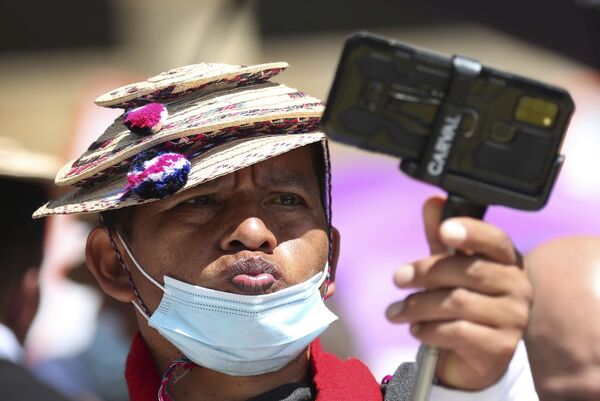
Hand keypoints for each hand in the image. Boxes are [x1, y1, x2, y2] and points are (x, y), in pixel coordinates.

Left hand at [385, 196, 532, 389]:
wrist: (473, 356)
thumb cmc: (463, 302)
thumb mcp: (449, 266)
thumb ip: (441, 236)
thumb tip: (433, 202)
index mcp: (507, 261)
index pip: (494, 239)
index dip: (470, 232)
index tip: (444, 230)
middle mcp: (518, 287)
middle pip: (467, 271)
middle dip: (425, 272)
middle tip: (398, 278)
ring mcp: (514, 319)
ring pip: (458, 303)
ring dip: (418, 305)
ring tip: (396, 311)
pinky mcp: (501, 348)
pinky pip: (458, 332)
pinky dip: (429, 329)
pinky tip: (416, 329)